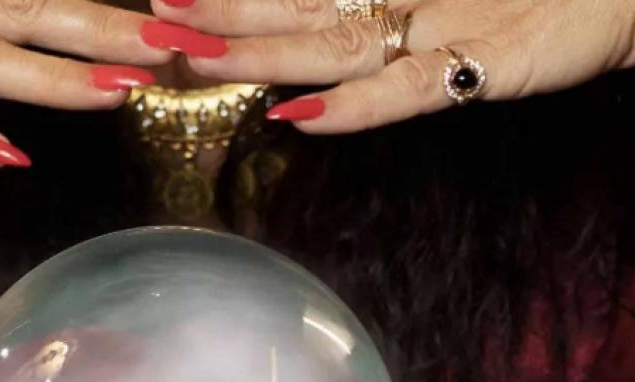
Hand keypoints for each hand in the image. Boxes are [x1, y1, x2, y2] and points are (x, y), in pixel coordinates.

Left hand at [151, 0, 634, 131]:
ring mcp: (441, 29)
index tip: (176, 0)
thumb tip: (324, 76)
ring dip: (259, 48)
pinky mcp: (482, 63)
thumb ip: (399, 46)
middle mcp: (407, 2)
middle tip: (152, 17)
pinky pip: (409, 92)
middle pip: (297, 10)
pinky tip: (298, 117)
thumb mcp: (461, 13)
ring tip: (190, 49)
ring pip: (332, 42)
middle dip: (221, 16)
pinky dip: (356, 108)